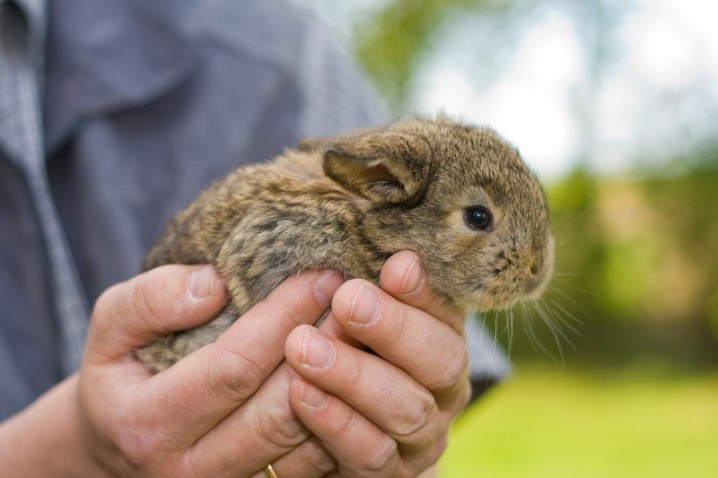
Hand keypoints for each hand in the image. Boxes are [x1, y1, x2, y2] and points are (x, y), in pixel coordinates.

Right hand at [0, 264, 342, 476]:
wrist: (116, 446)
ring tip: (362, 329)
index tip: (319, 275)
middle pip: (279, 412)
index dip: (282, 319)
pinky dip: (341, 417)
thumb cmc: (120, 375)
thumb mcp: (109, 327)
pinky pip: (312, 463)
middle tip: (357, 298)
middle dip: (326, 349)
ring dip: (342, 382)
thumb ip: (149, 301)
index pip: (234, 368)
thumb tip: (216, 284)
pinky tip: (355, 370)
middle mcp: (190, 469)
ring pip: (303, 443)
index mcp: (148, 424)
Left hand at [270, 251, 471, 476]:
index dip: (424, 292)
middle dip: (394, 329)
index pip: (447, 313)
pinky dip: (336, 424)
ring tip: (304, 347)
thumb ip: (372, 291)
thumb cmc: (352, 350)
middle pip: (440, 361)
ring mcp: (422, 437)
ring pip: (405, 410)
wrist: (348, 432)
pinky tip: (301, 395)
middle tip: (347, 300)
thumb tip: (393, 253)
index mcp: (444, 341)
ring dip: (354, 377)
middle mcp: (444, 390)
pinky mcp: (391, 475)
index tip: (395, 266)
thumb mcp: (361, 317)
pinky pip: (369, 454)